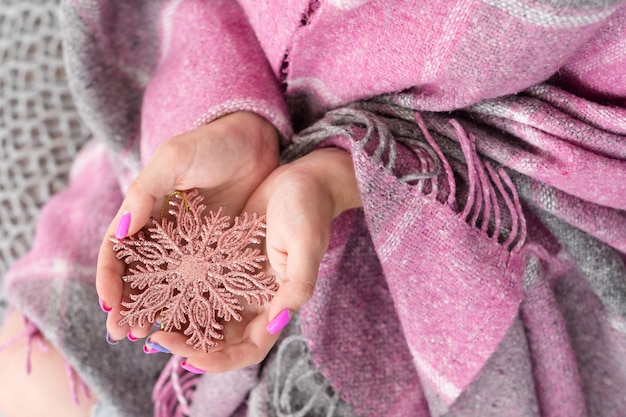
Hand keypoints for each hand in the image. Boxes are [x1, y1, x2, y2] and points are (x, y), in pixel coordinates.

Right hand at [96, 111, 278, 341]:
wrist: (258, 139)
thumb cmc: (213, 143)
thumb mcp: (175, 159)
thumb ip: (145, 191)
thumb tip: (121, 232)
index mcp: (144, 208)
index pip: (118, 249)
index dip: (110, 278)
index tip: (110, 305)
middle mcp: (163, 230)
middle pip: (139, 274)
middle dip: (129, 304)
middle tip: (125, 335)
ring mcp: (191, 242)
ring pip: (167, 282)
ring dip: (158, 308)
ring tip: (152, 338)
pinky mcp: (218, 248)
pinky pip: (201, 279)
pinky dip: (191, 300)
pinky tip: (191, 321)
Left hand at [148, 147, 361, 372]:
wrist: (304, 180)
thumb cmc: (310, 210)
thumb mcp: (307, 245)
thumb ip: (297, 286)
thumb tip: (278, 323)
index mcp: (275, 304)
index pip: (248, 348)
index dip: (221, 360)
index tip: (190, 358)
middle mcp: (253, 299)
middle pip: (219, 339)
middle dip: (188, 345)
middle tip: (154, 339)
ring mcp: (235, 281)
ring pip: (203, 314)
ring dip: (177, 323)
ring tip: (145, 321)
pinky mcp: (221, 260)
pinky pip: (196, 283)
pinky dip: (177, 290)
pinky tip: (152, 286)